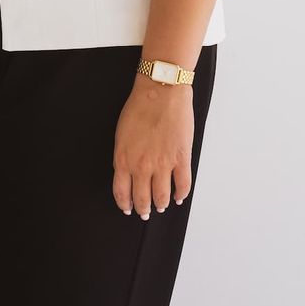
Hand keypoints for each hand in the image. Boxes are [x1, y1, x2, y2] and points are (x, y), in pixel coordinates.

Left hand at [111, 79, 193, 219]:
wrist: (161, 93)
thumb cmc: (139, 107)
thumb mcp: (121, 134)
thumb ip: (123, 155)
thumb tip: (126, 171)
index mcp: (123, 159)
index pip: (121, 192)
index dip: (124, 204)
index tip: (127, 208)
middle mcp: (142, 166)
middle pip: (142, 198)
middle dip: (143, 209)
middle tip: (145, 213)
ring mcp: (163, 164)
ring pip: (162, 196)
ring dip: (161, 204)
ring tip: (162, 206)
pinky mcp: (181, 159)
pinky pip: (183, 185)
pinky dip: (181, 195)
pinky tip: (179, 197)